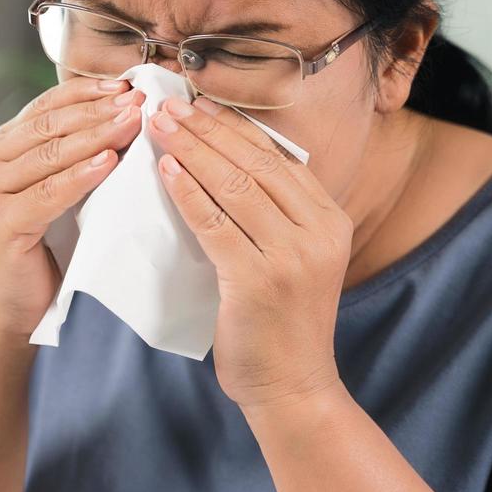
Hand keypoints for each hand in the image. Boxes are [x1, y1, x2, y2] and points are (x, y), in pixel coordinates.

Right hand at [0, 75, 145, 339]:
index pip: (45, 107)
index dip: (87, 93)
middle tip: (138, 100)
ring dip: (97, 135)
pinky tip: (110, 162)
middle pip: (50, 125)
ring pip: (52, 154)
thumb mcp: (51, 190)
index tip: (126, 84)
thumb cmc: (38, 247)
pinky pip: (50, 192)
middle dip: (98, 110)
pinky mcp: (1, 222)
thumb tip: (122, 113)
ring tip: (133, 122)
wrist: (8, 307)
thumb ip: (67, 156)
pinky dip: (82, 175)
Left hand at [148, 94, 351, 410]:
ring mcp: (291, 256)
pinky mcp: (258, 280)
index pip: (278, 157)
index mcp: (331, 220)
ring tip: (160, 126)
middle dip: (209, 128)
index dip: (235, 125)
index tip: (201, 102)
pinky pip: (215, 223)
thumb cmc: (282, 325)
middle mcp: (319, 231)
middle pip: (255, 163)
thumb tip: (227, 163)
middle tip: (170, 104)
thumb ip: (276, 216)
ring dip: (192, 149)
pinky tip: (165, 170)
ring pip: (234, 185)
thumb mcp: (296, 259)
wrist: (293, 389)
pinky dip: (188, 192)